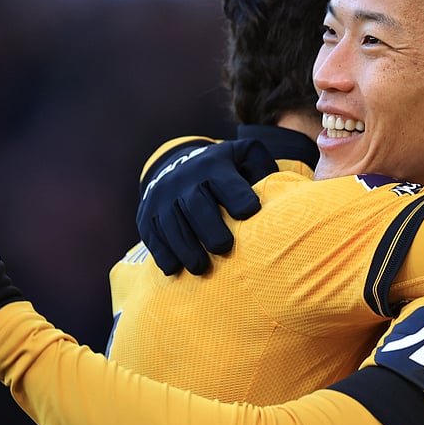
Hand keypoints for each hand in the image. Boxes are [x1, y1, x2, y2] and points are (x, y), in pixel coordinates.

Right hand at [136, 138, 276, 275]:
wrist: (177, 165)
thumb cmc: (225, 170)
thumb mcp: (244, 156)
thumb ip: (261, 167)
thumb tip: (277, 191)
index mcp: (214, 165)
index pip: (225, 181)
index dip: (238, 197)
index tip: (250, 212)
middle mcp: (184, 179)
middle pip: (196, 204)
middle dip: (209, 228)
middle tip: (223, 248)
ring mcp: (162, 197)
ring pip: (171, 223)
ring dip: (185, 247)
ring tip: (200, 268)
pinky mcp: (146, 215)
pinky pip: (152, 234)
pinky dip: (162, 252)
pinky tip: (174, 268)